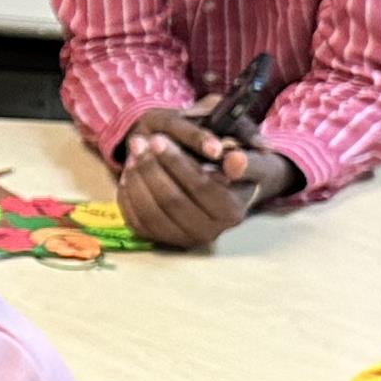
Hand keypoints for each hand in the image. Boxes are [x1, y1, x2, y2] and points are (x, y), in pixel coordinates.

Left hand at [114, 110, 296, 250]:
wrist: (230, 193)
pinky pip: (138, 222)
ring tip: (132, 155)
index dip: (176, 162)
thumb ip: (246, 161)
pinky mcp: (163, 241)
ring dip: (137, 181)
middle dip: (151, 168)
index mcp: (230, 212)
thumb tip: (235, 160)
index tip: (158, 138)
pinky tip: (128, 174)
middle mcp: (209, 232)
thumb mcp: (252, 162)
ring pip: (151, 213)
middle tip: (137, 142)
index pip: (199, 187)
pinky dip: (129, 198)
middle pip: (172, 201)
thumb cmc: (240, 172)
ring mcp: (184, 240)